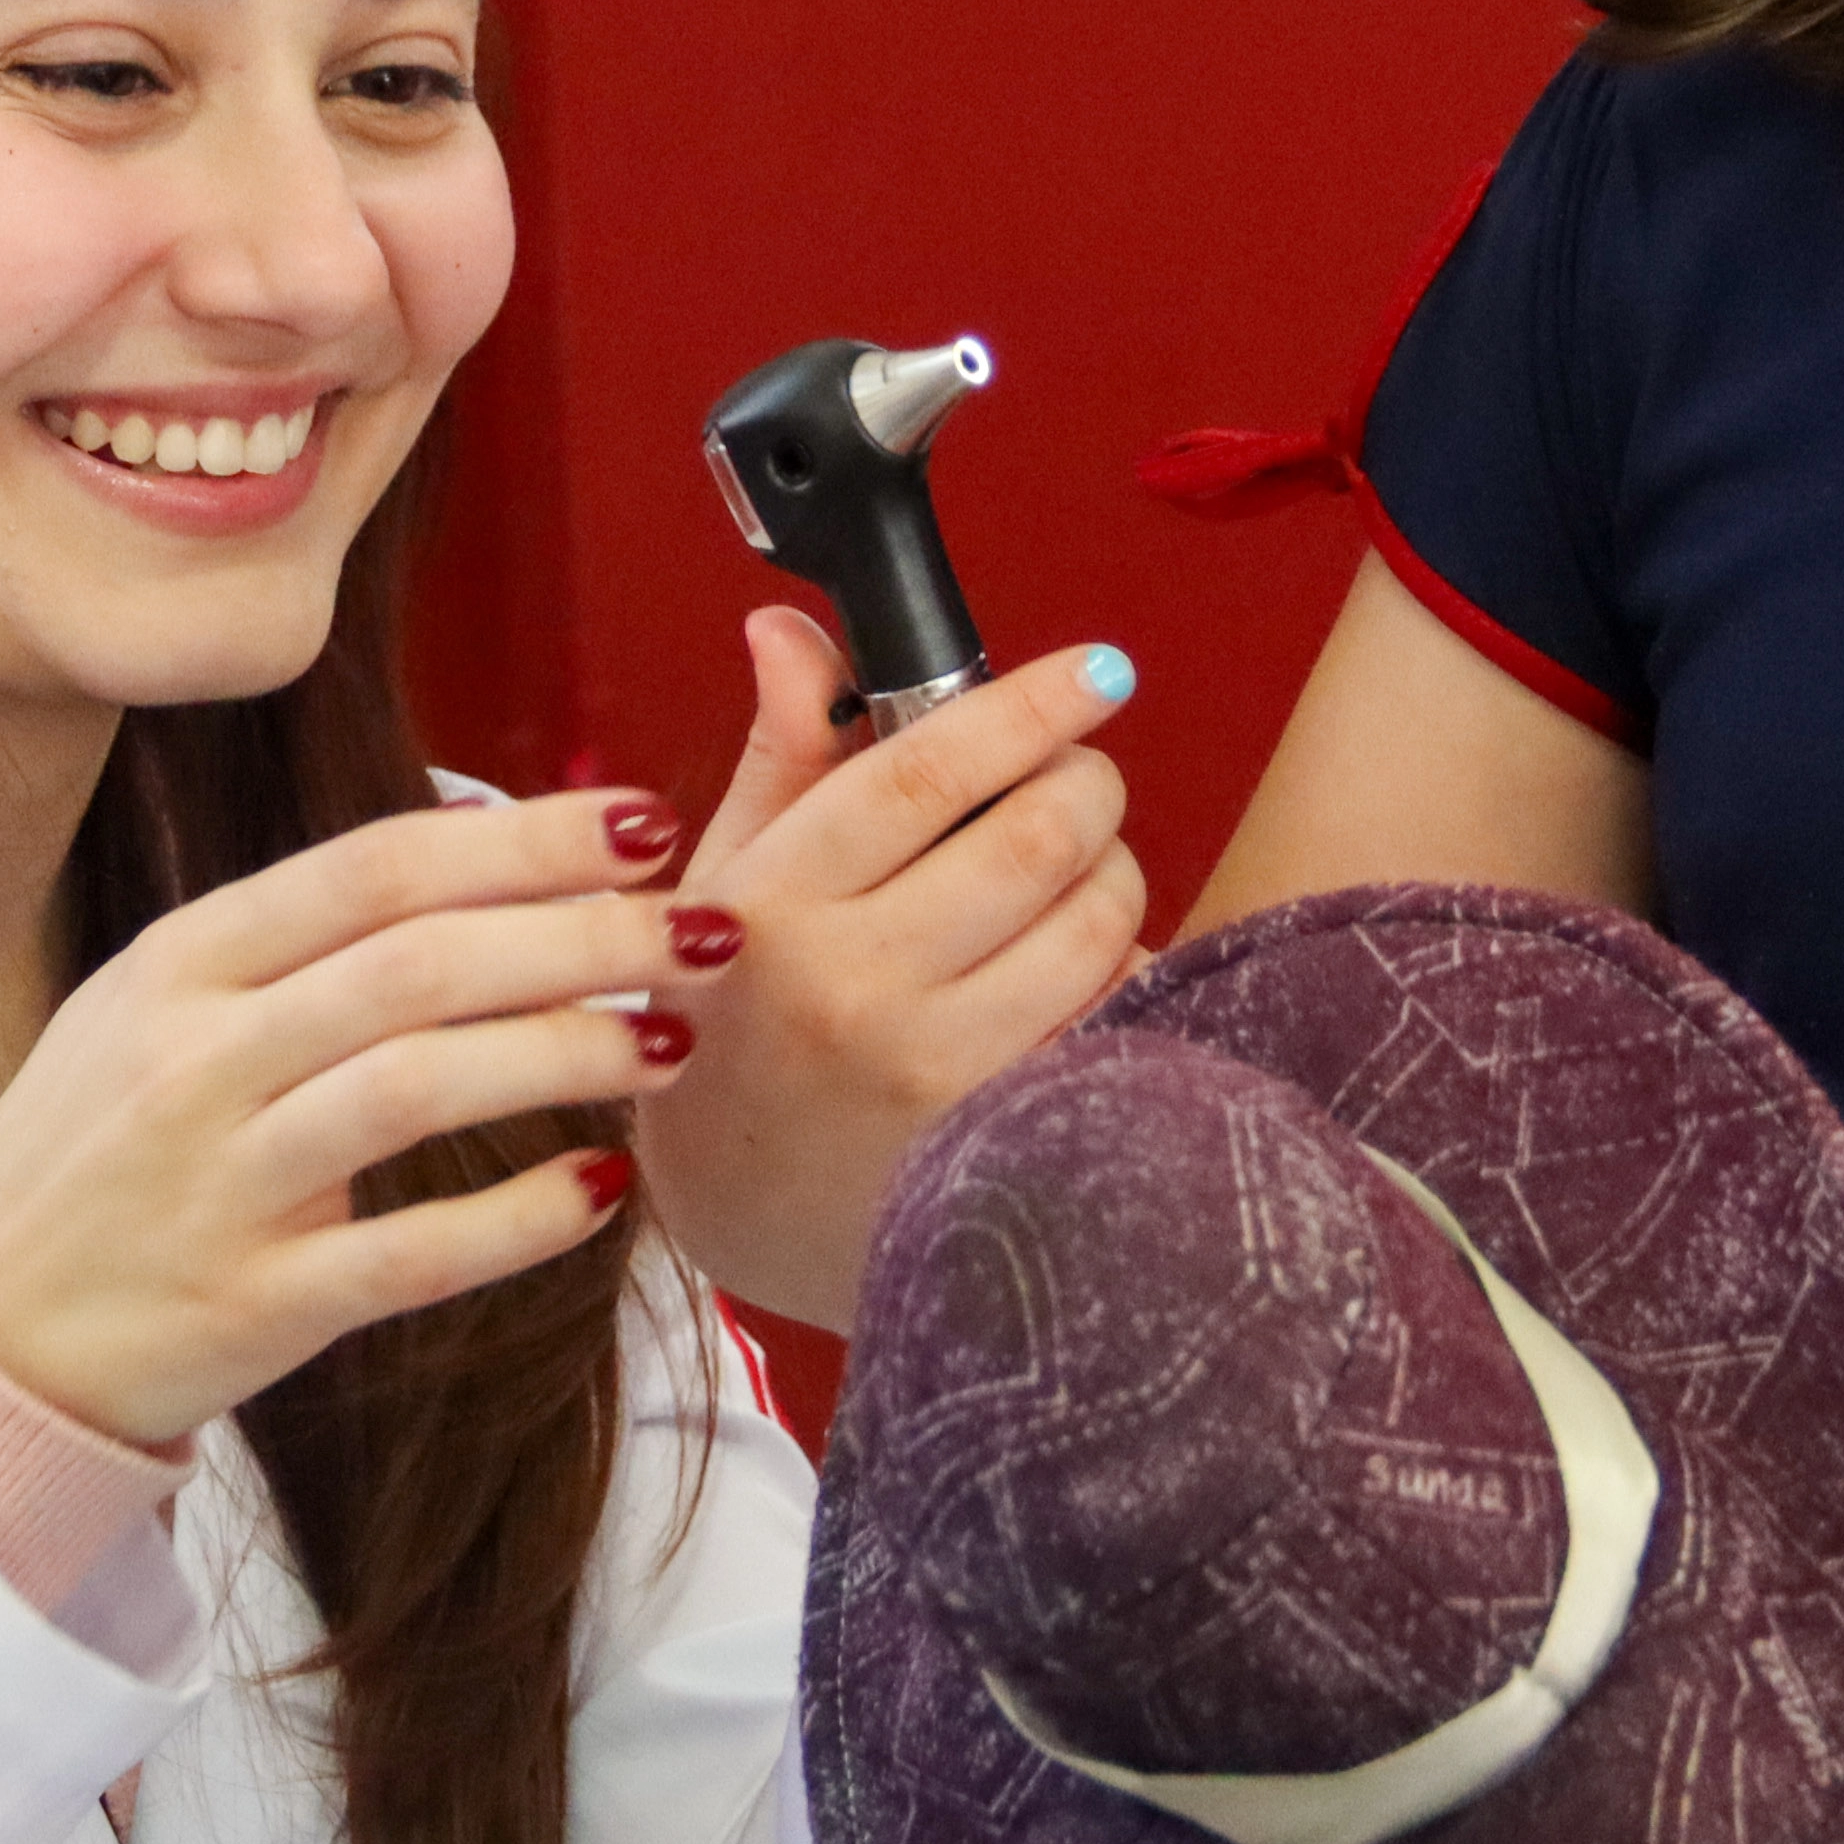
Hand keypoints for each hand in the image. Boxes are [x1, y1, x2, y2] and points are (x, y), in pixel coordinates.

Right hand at [0, 789, 704, 1445]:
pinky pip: (410, 1255)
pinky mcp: (252, 1307)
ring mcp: (220, 1186)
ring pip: (419, 1087)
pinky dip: (516, 1222)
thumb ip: (297, 941)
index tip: (641, 820)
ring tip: (671, 1041)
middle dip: (581, 935)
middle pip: (418, 964)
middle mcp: (194, 1060)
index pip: (372, 870)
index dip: (521, 839)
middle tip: (698, 929)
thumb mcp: (152, 1010)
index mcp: (178, 964)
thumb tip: (482, 849)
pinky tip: (602, 1192)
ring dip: (565, 1053)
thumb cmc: (92, 1155)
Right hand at [629, 611, 1147, 1327]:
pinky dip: (1118, 967)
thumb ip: (782, 755)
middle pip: (1038, 835)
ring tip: (1071, 874)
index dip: (1030, 703)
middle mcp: (851, 987)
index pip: (925, 769)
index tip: (1097, 669)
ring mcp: (933, 1071)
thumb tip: (792, 632)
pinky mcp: (997, 1131)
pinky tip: (1072, 962)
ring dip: (1114, 872)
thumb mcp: (725, 884)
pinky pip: (1110, 1013)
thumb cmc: (733, 1028)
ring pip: (1096, 922)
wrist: (738, 1211)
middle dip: (1086, 782)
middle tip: (1075, 779)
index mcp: (773, 906)